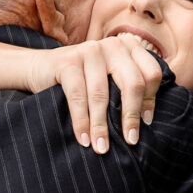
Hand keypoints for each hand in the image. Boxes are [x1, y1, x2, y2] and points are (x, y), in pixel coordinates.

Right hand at [28, 35, 161, 153]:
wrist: (40, 69)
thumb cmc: (84, 80)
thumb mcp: (110, 79)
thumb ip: (128, 89)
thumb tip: (147, 123)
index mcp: (130, 47)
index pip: (151, 74)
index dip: (150, 102)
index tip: (145, 124)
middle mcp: (113, 44)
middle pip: (133, 83)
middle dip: (130, 117)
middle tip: (130, 141)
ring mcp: (90, 50)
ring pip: (102, 95)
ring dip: (101, 127)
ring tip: (102, 148)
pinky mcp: (68, 60)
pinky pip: (78, 97)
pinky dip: (81, 122)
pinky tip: (83, 139)